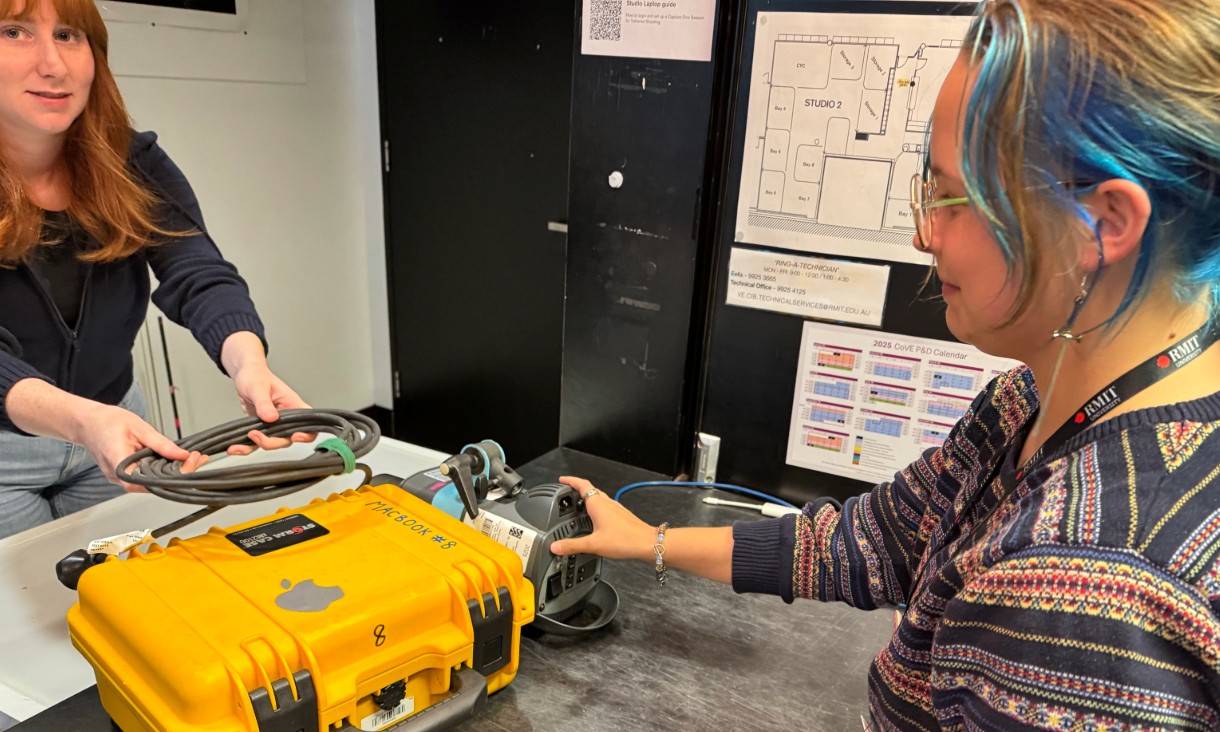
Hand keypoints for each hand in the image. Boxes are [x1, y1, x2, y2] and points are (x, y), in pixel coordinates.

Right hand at [76, 403, 207, 490]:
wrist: (87, 423)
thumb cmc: (107, 422)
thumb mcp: (139, 427)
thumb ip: (161, 443)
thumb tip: (182, 455)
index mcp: (119, 461)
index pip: (148, 480)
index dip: (171, 475)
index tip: (189, 460)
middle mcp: (118, 475)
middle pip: (154, 484)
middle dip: (180, 473)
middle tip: (198, 458)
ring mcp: (120, 478)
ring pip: (152, 482)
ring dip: (174, 472)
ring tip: (192, 458)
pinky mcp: (124, 476)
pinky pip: (146, 477)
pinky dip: (163, 470)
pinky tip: (177, 462)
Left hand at [228, 362, 312, 455]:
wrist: (244, 375)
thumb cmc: (256, 376)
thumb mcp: (258, 387)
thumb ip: (264, 403)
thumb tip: (270, 418)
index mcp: (293, 405)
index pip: (309, 424)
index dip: (306, 434)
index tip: (295, 436)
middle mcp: (286, 418)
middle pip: (287, 439)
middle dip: (272, 442)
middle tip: (254, 434)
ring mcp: (274, 425)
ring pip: (272, 443)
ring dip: (256, 446)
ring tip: (238, 446)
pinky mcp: (261, 429)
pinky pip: (256, 443)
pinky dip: (245, 447)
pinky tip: (234, 448)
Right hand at [549, 476, 654, 559]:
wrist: (647, 543)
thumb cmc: (626, 540)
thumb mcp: (593, 544)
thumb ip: (572, 545)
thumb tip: (556, 546)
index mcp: (598, 504)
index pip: (582, 485)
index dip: (570, 481)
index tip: (562, 480)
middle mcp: (607, 503)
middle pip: (590, 490)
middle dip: (577, 490)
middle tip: (568, 494)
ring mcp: (616, 508)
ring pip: (599, 498)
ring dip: (587, 500)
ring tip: (579, 509)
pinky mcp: (621, 516)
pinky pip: (606, 507)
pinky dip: (597, 510)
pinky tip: (596, 522)